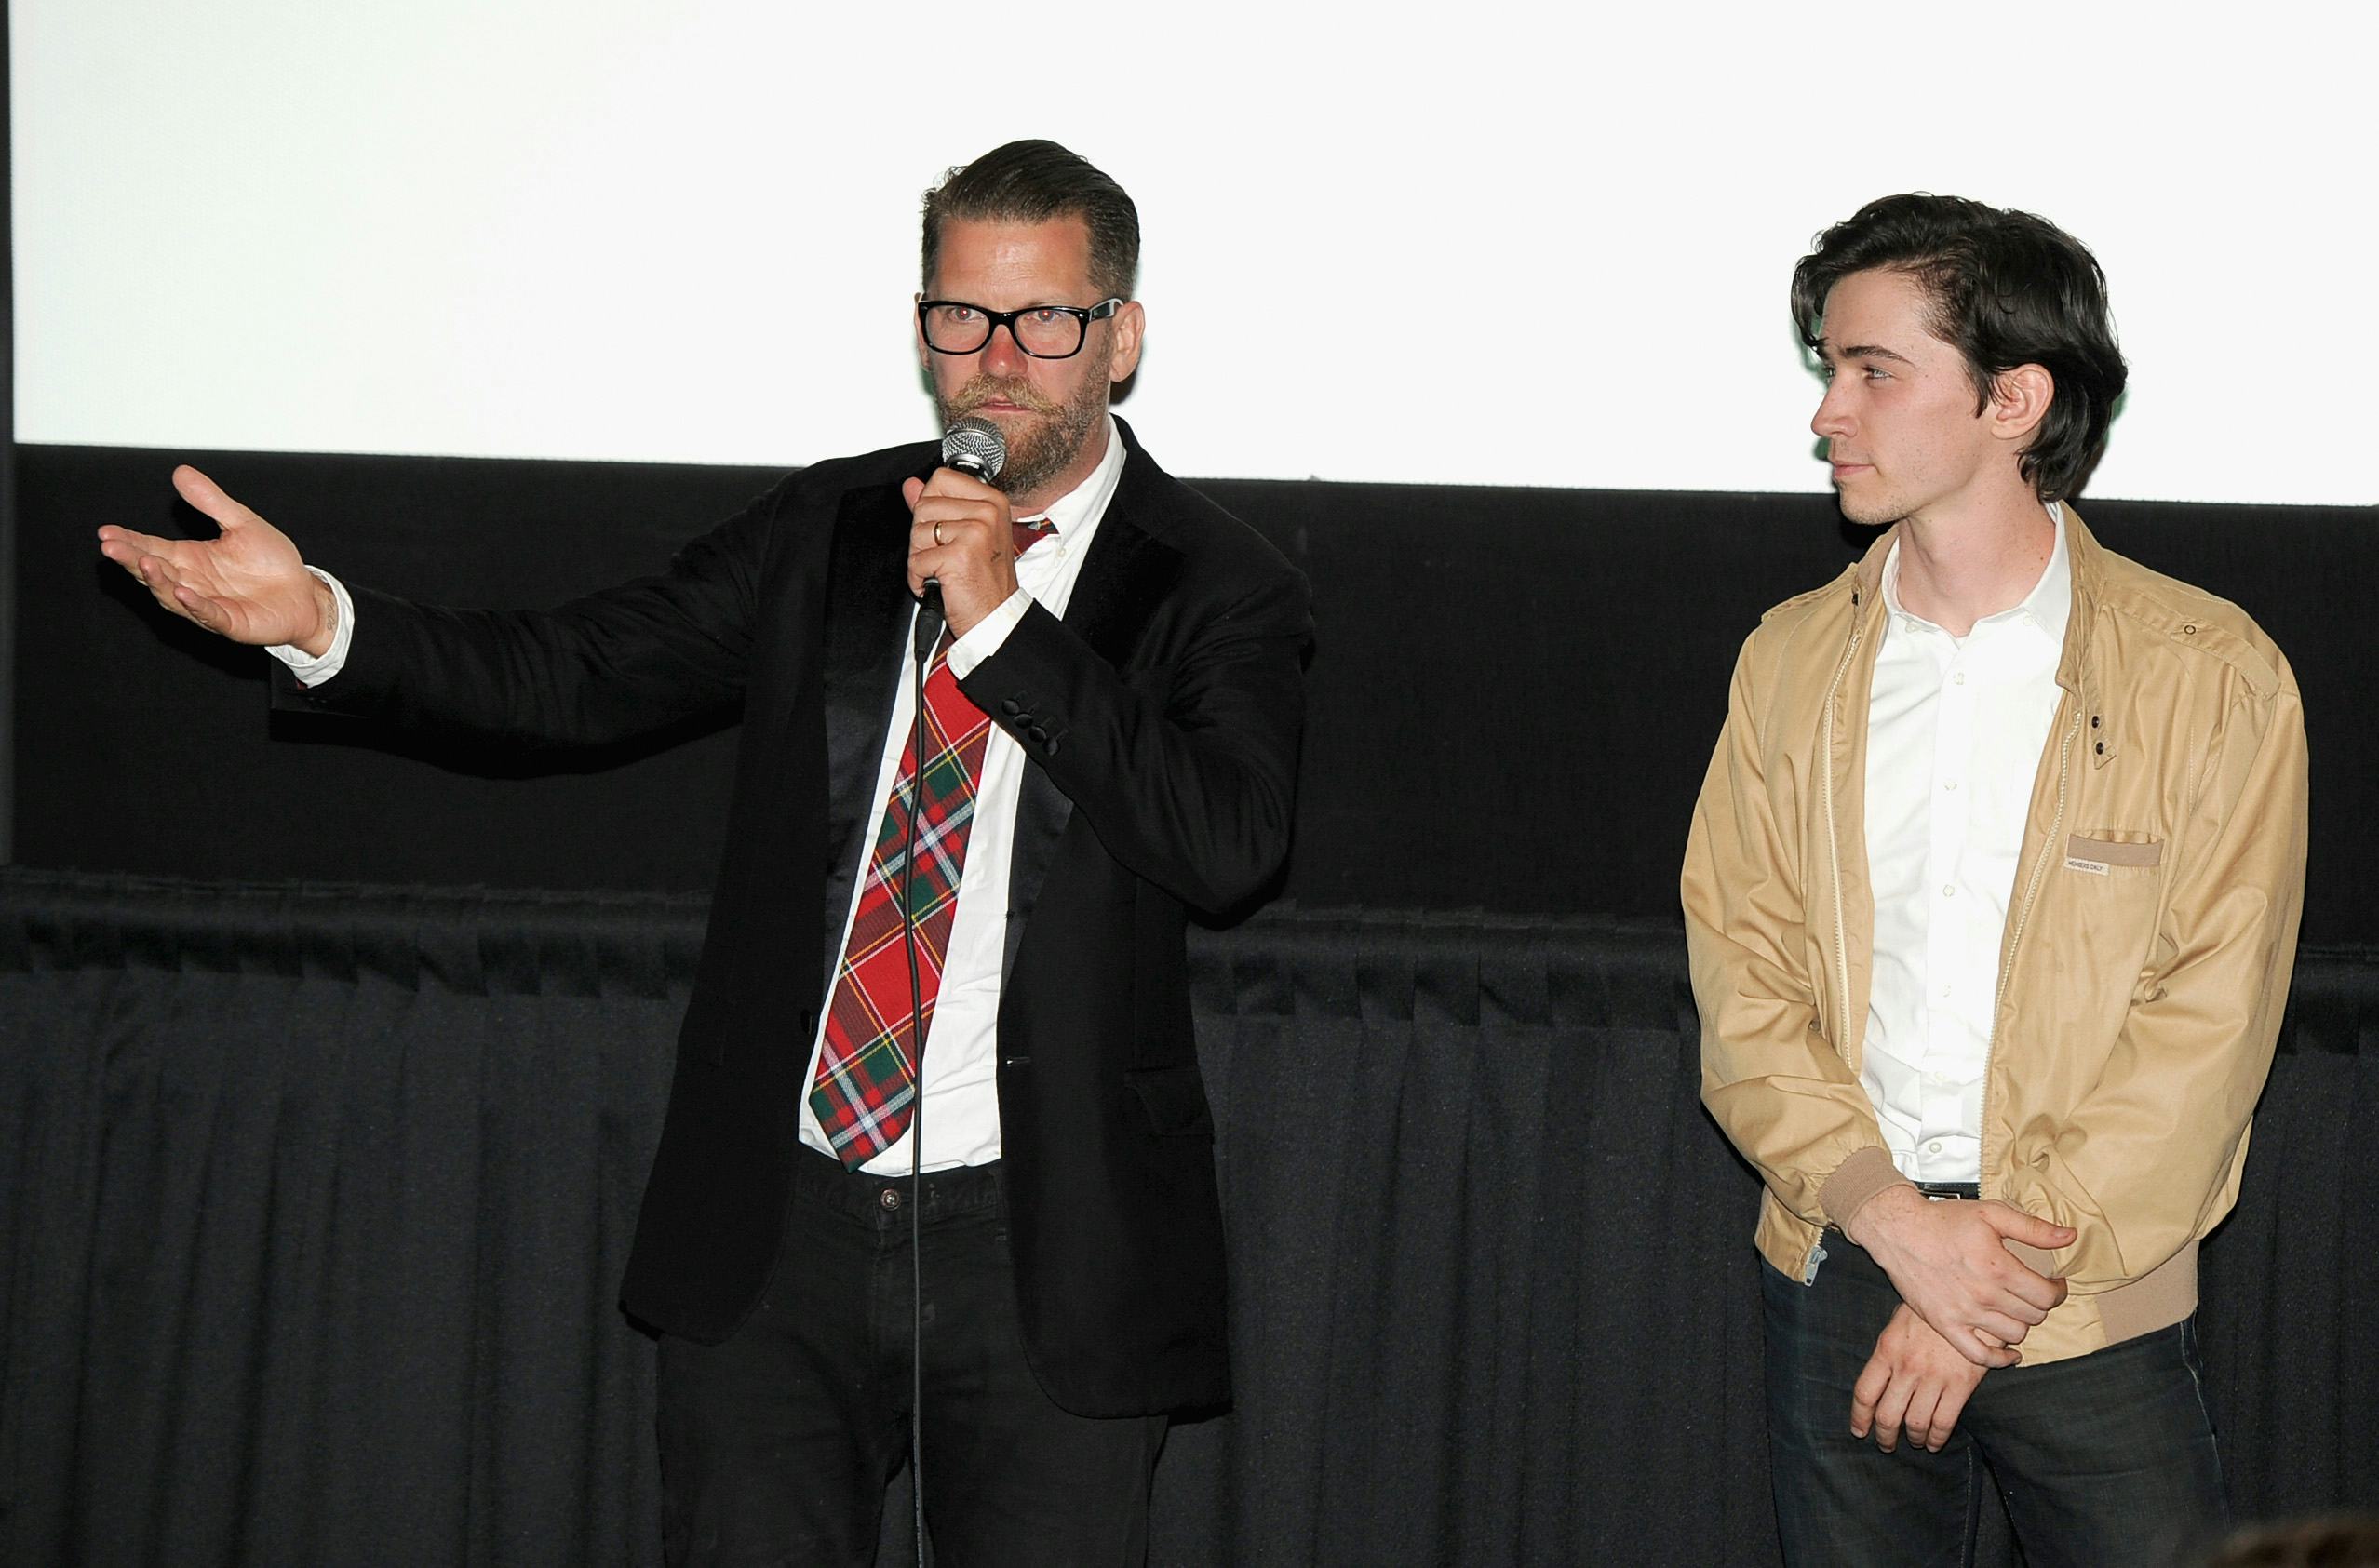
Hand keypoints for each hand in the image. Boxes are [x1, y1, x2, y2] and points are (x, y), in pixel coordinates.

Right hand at [97, 466, 333, 653]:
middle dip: (131, 559)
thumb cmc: (271, 562)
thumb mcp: (242, 523)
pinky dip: (196, 605)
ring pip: (173, 595)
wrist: (303, 593)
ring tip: (145, 564)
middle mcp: (191, 582)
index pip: (150, 548)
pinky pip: (209, 615)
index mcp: (189, 558)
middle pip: (153, 571)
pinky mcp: (230, 623)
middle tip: (110, 547)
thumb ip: (211, 502)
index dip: (128, 541)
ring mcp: (208, 605)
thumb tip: (180, 472)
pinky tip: (184, 592)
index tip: (106, 532)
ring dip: (158, 581)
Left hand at [902, 467, 1019, 638]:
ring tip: (944, 569)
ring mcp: (975, 532)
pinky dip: (920, 577)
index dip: (931, 503)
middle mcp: (988, 512)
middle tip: (946, 555)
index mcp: (992, 501)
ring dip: (921, 557)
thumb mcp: (965, 534)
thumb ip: (937, 505)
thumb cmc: (984, 580)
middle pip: (924, 505)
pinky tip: (940, 582)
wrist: (995, 616)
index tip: (944, 527)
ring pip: (917, 532)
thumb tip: (910, 485)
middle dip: (924, 536)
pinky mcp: (959, 555)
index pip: (941, 478)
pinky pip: (917, 559)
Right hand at [1845, 1185, 2073, 1367]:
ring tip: (2015, 1310)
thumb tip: (2068, 1237)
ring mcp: (1964, 1313)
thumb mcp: (1991, 1214)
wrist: (1898, 1230)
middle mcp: (1984, 1295)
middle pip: (2033, 1317)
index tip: (2054, 1284)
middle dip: (2040, 1306)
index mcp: (1999, 1267)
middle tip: (2033, 1294)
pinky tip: (2009, 1353)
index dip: (2057, 1291)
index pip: (2046, 1296)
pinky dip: (2000, 1360)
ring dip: (2021, 1325)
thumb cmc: (1943, 1220)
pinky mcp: (1945, 1324)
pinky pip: (1979, 1356)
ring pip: (2013, 1335)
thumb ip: (2033, 1228)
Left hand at [1852, 1304, 1986, 1452]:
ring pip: (1916, 1423)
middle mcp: (1906, 1368)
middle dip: (1885, 1436)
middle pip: (1888, 1415)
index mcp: (1886, 1350)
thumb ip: (1888, 1350)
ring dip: (1914, 1439)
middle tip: (1886, 1445)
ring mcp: (1933, 1378)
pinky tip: (1934, 1442)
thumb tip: (1879, 1377)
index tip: (1859, 1430)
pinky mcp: (1960, 1385)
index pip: (1865, 1393)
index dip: (1860, 1417)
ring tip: (1915, 1443)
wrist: (1970, 1300)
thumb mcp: (1899, 1320)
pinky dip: (1937, 1438)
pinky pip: (1944, 1422)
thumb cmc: (1931, 1310)